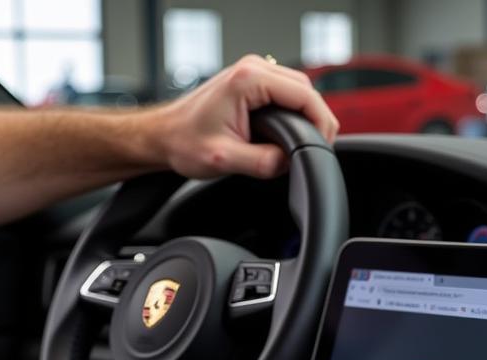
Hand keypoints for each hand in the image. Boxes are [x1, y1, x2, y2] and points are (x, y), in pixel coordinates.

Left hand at [153, 54, 338, 179]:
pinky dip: (293, 113)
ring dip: (306, 116)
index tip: (323, 147)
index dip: (321, 123)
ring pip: (298, 91)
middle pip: (306, 90)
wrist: (163, 136)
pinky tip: (291, 134)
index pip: (304, 95)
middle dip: (317, 120)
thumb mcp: (225, 159)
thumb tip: (288, 162)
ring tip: (305, 145)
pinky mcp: (251, 83)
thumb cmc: (184, 142)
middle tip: (317, 151)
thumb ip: (262, 163)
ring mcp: (253, 73)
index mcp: (248, 80)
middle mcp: (253, 69)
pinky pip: (285, 94)